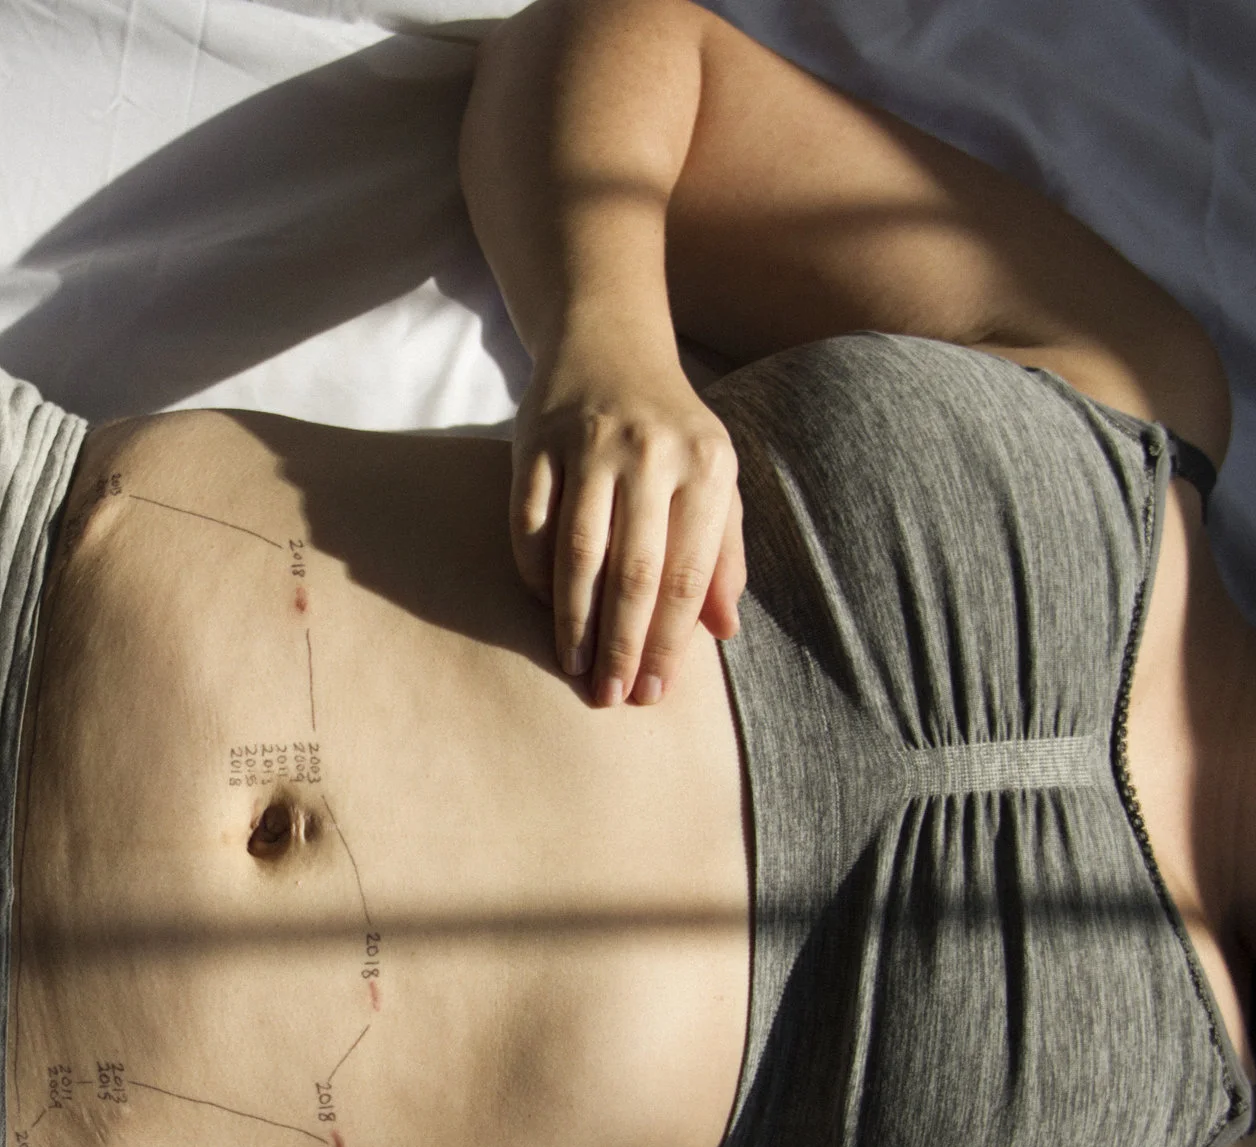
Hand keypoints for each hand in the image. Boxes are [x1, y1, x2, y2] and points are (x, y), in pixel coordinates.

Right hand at [513, 343, 745, 704]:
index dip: (670, 641)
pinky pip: (530, 524)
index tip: (653, 691)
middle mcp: (652, 454)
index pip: (688, 574)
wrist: (608, 341)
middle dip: (621, 644)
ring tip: (573, 666)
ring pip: (579, 554)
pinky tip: (543, 607)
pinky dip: (534, 572)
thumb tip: (724, 631)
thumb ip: (724, 553)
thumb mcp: (714, 478)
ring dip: (573, 621)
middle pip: (634, 572)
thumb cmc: (671, 429)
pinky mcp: (536, 442)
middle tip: (609, 696)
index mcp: (707, 468)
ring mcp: (590, 445)